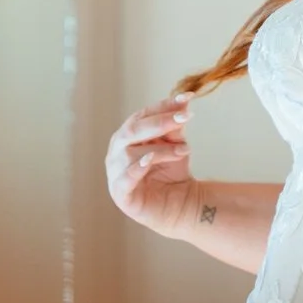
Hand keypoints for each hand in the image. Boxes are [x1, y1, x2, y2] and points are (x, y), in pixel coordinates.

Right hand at [105, 96, 200, 240]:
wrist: (180, 204)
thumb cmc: (173, 171)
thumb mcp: (177, 144)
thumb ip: (176, 126)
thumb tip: (184, 101)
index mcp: (128, 135)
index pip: (142, 115)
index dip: (163, 106)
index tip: (186, 98)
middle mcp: (117, 151)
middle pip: (133, 131)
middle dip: (160, 122)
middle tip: (185, 117)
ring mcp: (116, 173)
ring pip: (132, 154)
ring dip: (162, 149)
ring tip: (185, 150)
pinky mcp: (121, 194)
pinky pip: (125, 179)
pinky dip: (137, 168)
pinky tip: (150, 160)